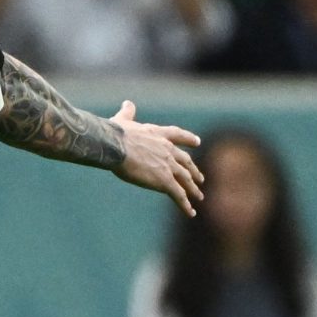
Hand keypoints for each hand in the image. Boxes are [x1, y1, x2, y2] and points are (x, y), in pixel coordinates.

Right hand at [107, 101, 204, 215]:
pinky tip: (190, 213)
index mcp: (158, 134)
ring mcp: (168, 166)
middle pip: (185, 162)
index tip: (197, 142)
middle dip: (193, 171)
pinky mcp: (164, 181)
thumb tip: (127, 103)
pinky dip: (185, 205)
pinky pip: (178, 195)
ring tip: (199, 197)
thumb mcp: (123, 120)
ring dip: (193, 189)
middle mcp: (167, 150)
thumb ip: (128, 113)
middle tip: (200, 179)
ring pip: (185, 179)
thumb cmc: (116, 133)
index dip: (188, 139)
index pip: (177, 135)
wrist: (116, 146)